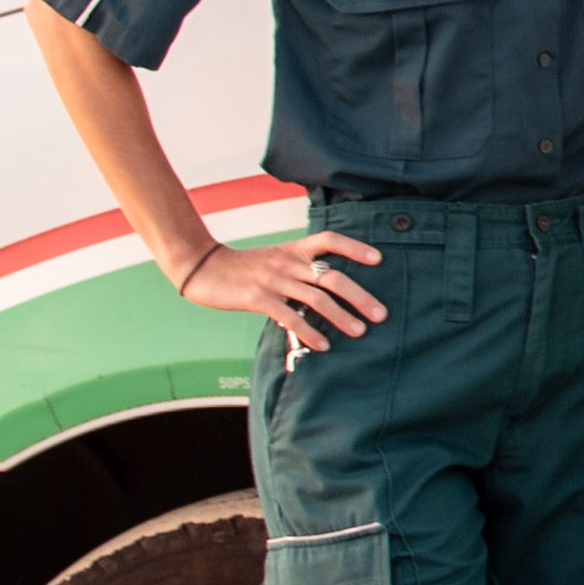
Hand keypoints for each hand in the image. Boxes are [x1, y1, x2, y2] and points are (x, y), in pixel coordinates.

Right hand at [178, 230, 384, 355]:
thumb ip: (301, 267)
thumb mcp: (276, 258)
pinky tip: (323, 344)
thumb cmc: (244, 267)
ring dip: (341, 317)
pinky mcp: (258, 298)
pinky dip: (309, 331)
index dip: (354, 247)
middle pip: (333, 276)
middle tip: (380, 314)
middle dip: (360, 296)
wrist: (203, 267)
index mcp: (294, 249)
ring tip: (359, 331)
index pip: (330, 240)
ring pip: (316, 298)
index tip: (378, 259)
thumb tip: (331, 286)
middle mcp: (288, 262)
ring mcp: (274, 280)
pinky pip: (290, 316)